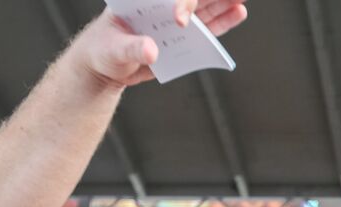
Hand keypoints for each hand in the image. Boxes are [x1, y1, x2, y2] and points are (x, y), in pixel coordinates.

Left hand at [70, 1, 249, 88]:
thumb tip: (153, 51)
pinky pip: (206, 28)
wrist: (105, 66)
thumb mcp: (112, 49)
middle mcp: (161, 6)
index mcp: (142, 2)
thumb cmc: (103, 51)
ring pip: (203, 8)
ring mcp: (173, 20)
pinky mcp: (182, 37)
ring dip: (222, 2)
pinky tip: (237, 12)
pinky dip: (222, 21)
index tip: (180, 20)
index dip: (179, 4)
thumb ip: (132, 48)